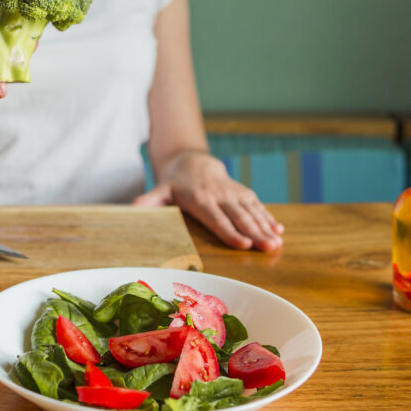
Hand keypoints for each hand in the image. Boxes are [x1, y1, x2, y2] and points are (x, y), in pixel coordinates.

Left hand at [133, 151, 283, 251]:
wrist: (193, 162)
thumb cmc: (174, 184)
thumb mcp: (159, 191)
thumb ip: (147, 202)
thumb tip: (131, 210)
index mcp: (199, 198)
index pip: (216, 217)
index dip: (230, 231)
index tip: (244, 244)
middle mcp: (219, 195)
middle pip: (238, 216)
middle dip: (255, 232)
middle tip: (269, 248)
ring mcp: (233, 192)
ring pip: (251, 211)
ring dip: (266, 227)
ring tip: (277, 243)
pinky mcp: (243, 192)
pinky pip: (258, 205)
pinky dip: (269, 218)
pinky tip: (279, 231)